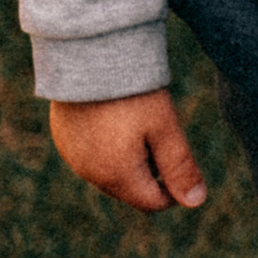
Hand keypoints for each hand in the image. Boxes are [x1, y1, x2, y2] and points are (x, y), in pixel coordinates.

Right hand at [48, 89, 206, 213]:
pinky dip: (106, 146)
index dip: (174, 188)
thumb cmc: (132, 91)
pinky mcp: (62, 136)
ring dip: (128, 160)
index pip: (152, 203)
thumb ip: (179, 167)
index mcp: (115, 176)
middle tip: (160, 131)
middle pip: (130, 190)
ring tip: (138, 120)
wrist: (87, 55)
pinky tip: (115, 115)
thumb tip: (196, 201)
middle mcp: (88, 173)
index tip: (181, 157)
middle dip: (150, 172)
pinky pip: (89, 155)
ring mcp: (71, 155)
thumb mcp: (164, 127)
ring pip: (109, 173)